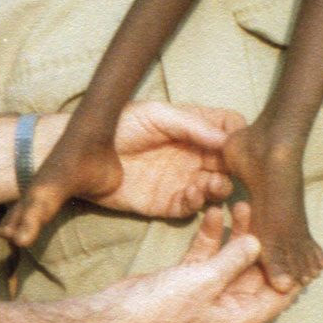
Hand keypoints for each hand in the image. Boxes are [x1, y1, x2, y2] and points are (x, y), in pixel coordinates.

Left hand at [78, 102, 242, 218]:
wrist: (85, 155)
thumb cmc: (118, 125)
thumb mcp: (156, 115)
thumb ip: (191, 125)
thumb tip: (228, 139)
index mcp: (192, 126)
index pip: (229, 128)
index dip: (237, 136)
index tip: (236, 144)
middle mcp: (192, 153)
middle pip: (229, 162)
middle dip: (234, 168)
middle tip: (230, 170)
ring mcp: (182, 178)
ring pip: (216, 187)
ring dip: (220, 187)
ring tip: (212, 184)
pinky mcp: (167, 203)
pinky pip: (192, 207)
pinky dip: (197, 202)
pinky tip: (191, 193)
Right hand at [101, 203, 298, 322]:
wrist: (120, 315)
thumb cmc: (166, 308)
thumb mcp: (207, 281)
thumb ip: (235, 260)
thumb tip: (259, 241)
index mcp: (242, 316)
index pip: (280, 292)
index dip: (291, 267)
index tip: (301, 237)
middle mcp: (230, 305)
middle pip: (257, 270)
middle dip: (263, 240)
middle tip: (268, 210)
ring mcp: (210, 290)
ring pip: (232, 258)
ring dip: (238, 233)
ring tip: (243, 203)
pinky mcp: (191, 277)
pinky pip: (209, 253)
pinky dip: (213, 235)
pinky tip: (215, 211)